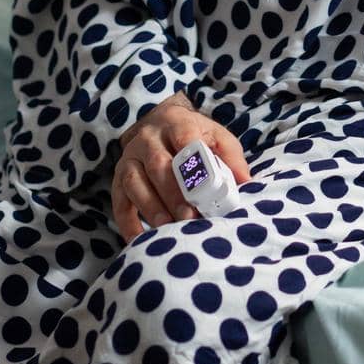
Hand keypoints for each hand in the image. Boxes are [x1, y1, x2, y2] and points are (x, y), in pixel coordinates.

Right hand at [111, 93, 251, 242]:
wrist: (159, 124)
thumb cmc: (193, 135)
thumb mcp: (215, 136)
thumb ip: (230, 156)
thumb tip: (245, 181)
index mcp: (175, 123)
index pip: (184, 137)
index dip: (192, 164)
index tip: (204, 188)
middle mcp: (148, 139)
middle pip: (158, 164)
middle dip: (173, 193)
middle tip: (189, 217)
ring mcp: (129, 158)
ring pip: (135, 182)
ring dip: (151, 208)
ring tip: (168, 229)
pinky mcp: (118, 178)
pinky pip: (119, 202)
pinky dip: (127, 223)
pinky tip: (139, 240)